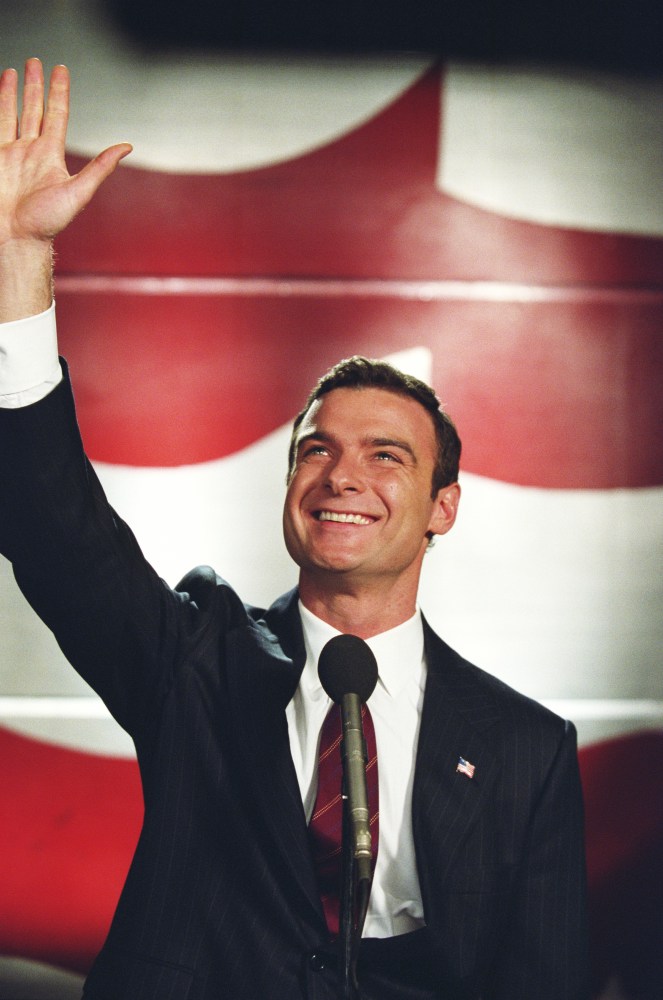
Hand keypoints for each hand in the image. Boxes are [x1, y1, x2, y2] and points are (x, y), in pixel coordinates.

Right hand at [0, 58, 130, 318]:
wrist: (16, 238)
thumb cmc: (47, 223)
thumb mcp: (79, 192)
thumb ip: (101, 167)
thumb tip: (126, 146)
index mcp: (51, 155)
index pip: (57, 114)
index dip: (59, 91)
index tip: (61, 70)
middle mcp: (31, 150)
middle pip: (34, 108)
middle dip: (35, 84)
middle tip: (36, 61)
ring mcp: (11, 153)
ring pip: (12, 113)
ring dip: (13, 92)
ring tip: (14, 70)